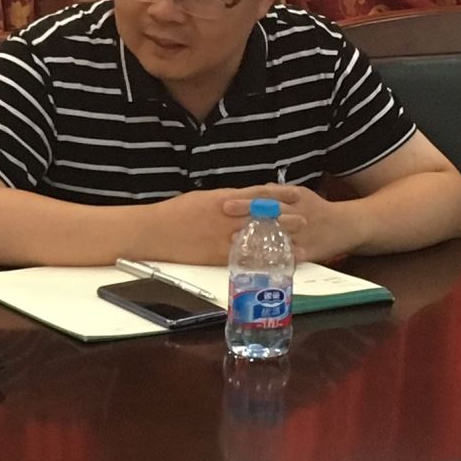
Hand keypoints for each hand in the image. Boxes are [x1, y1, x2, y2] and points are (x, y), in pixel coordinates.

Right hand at [141, 190, 307, 265]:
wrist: (154, 231)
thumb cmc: (175, 213)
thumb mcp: (202, 199)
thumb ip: (224, 201)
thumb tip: (239, 202)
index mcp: (223, 199)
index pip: (257, 195)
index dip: (278, 196)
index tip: (295, 195)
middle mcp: (227, 217)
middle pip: (263, 217)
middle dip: (285, 220)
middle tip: (306, 221)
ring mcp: (223, 237)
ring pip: (258, 240)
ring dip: (279, 244)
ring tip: (299, 247)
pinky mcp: (216, 256)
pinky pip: (244, 259)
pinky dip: (260, 262)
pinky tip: (273, 265)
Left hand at [222, 185, 370, 262]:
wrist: (349, 225)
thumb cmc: (319, 209)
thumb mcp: (302, 194)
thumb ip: (279, 192)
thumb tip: (257, 189)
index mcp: (296, 196)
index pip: (267, 195)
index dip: (247, 198)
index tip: (225, 202)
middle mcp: (298, 212)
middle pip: (270, 212)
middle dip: (248, 214)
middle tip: (225, 216)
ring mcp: (304, 233)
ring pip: (278, 234)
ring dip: (256, 236)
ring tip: (235, 240)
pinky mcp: (310, 250)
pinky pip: (291, 255)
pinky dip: (276, 257)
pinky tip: (260, 260)